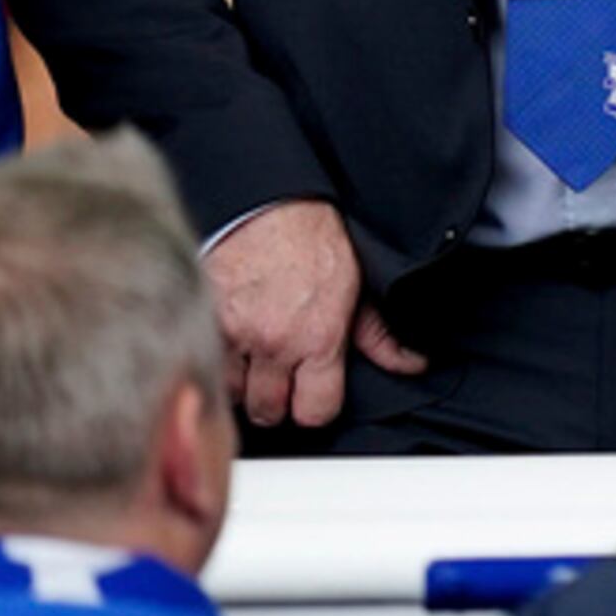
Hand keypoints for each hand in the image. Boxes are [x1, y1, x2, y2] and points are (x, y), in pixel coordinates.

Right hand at [206, 200, 422, 427]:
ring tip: (257, 359)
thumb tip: (412, 362)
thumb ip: (380, 332)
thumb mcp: (359, 284)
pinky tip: (232, 346)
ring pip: (233, 394)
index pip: (315, 412)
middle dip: (277, 401)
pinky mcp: (203, 322)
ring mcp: (234, 335)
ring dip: (244, 384)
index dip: (316, 407)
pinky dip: (217, 363)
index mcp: (318, 337)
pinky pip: (205, 366)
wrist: (268, 202)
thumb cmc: (314, 238)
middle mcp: (275, 342)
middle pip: (268, 412)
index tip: (313, 394)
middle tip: (282, 377)